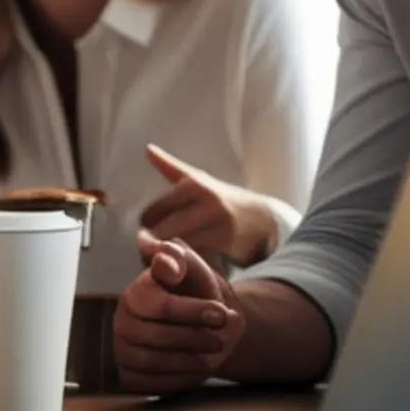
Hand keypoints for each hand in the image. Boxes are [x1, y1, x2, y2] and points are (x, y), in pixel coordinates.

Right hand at [113, 232, 244, 394]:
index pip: (157, 304)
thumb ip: (179, 259)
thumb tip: (162, 256)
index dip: (190, 311)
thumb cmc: (196, 294)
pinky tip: (195, 368)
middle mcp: (123, 320)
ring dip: (188, 361)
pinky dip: (177, 379)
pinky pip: (149, 384)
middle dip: (192, 339)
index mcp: (136, 292)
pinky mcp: (129, 374)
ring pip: (151, 362)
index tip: (220, 313)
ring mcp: (123, 348)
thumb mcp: (194, 269)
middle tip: (221, 339)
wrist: (204, 324)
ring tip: (212, 355)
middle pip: (153, 336)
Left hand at [141, 144, 278, 265]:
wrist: (262, 218)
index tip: (149, 231)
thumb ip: (169, 167)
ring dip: (171, 254)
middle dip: (154, 243)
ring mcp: (220, 222)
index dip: (146, 226)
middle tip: (153, 249)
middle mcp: (207, 200)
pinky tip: (189, 261)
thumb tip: (147, 149)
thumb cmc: (220, 198)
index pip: (153, 212)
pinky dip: (190, 261)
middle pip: (164, 230)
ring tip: (168, 256)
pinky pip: (199, 257)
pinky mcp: (230, 242)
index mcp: (193, 185)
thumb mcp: (196, 179)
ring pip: (180, 245)